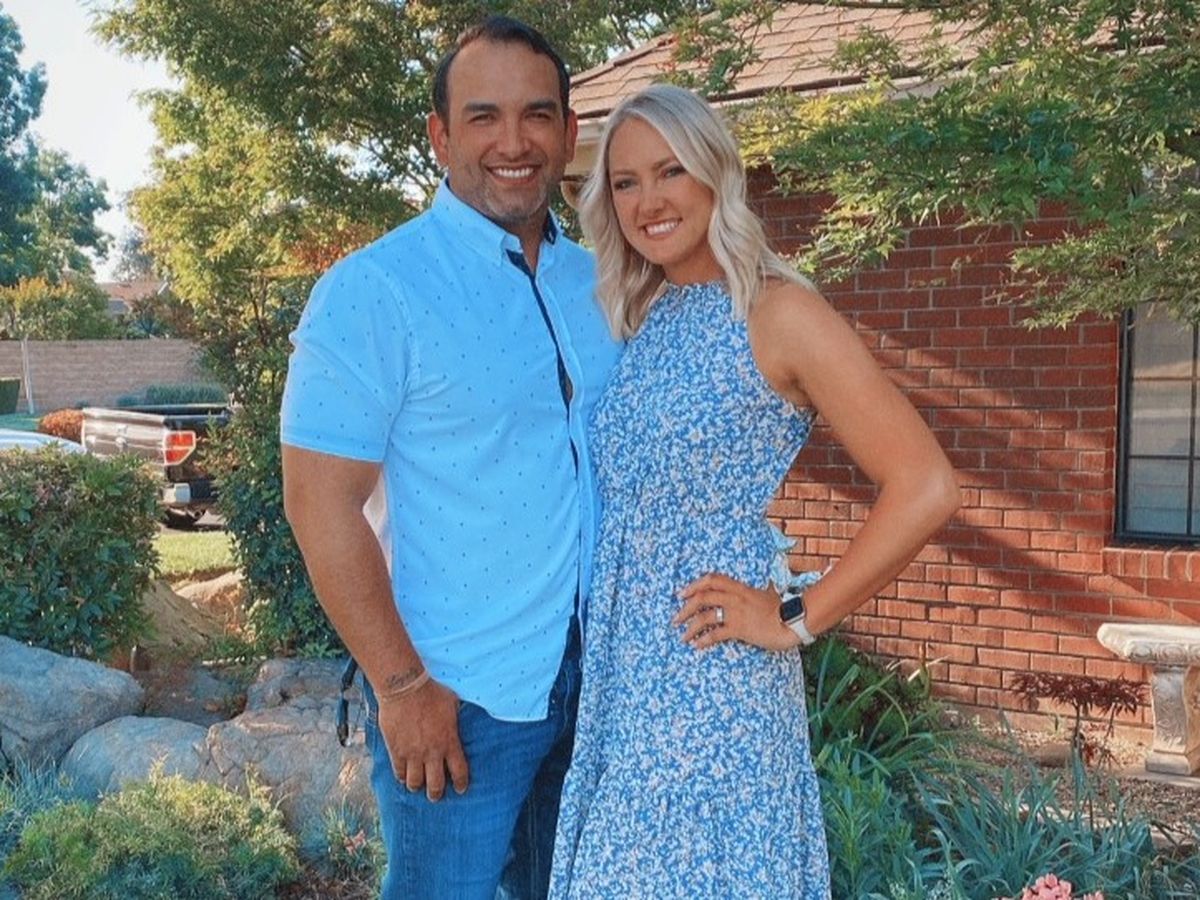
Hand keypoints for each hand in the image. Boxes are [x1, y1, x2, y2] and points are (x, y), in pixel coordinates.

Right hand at [376, 679, 468, 801]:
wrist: (405, 688)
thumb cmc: (432, 692)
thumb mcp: (452, 703)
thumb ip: (456, 717)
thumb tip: (462, 717)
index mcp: (449, 742)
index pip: (459, 771)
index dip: (460, 783)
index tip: (460, 789)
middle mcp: (432, 753)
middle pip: (435, 784)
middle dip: (436, 793)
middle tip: (436, 795)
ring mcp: (413, 754)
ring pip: (415, 783)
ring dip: (417, 786)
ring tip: (417, 786)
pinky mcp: (396, 751)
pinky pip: (399, 772)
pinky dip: (402, 776)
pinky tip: (403, 776)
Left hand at [673, 572, 800, 651]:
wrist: (792, 622)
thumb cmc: (782, 609)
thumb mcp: (770, 593)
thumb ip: (764, 588)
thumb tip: (770, 583)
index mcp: (739, 587)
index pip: (712, 579)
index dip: (694, 585)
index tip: (682, 593)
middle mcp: (735, 598)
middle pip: (702, 597)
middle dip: (685, 607)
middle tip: (676, 618)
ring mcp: (736, 613)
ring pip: (705, 616)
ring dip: (690, 627)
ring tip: (683, 636)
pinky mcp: (739, 629)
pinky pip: (715, 634)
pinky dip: (703, 640)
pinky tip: (697, 645)